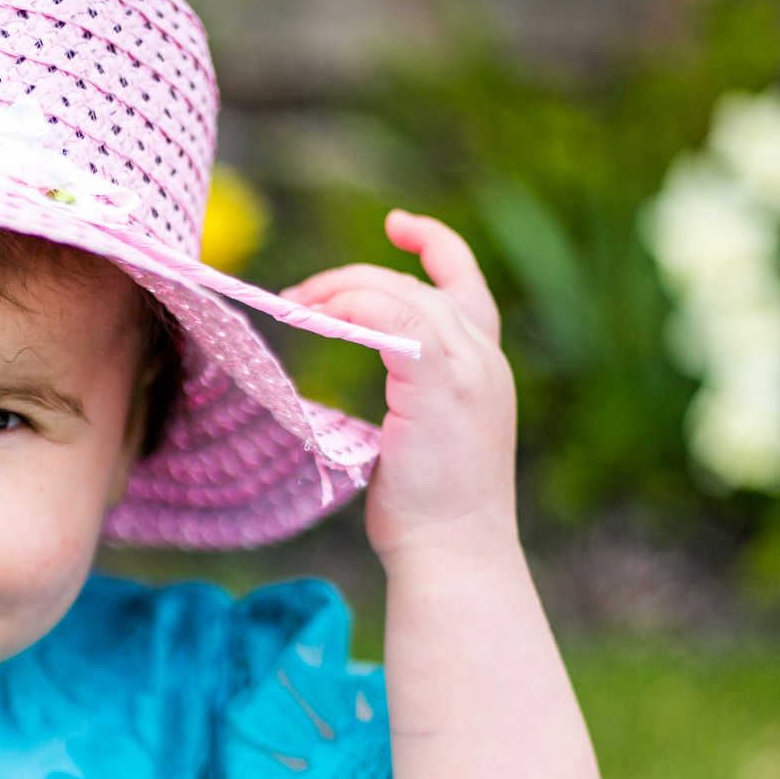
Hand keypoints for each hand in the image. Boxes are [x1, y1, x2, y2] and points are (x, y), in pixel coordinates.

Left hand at [278, 210, 516, 569]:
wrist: (453, 553)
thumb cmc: (429, 508)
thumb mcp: (423, 433)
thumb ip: (409, 389)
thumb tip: (360, 360)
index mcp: (484, 367)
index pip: (465, 282)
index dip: (434, 244)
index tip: (397, 226)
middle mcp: (484, 359)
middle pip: (415, 285)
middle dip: (350, 280)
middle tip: (296, 295)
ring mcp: (468, 371)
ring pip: (400, 296)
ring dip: (340, 292)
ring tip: (295, 305)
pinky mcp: (440, 386)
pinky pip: (392, 322)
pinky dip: (351, 311)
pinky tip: (316, 320)